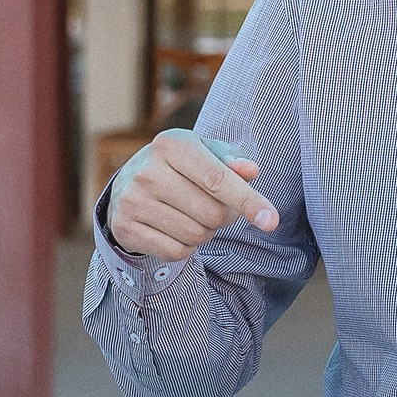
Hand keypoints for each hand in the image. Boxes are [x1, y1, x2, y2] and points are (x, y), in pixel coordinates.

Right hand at [104, 129, 278, 260]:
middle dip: (224, 217)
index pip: (217, 179)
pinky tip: (174, 229)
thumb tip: (250, 170)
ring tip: (192, 216)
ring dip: (206, 233)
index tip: (271, 222)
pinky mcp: (125, 228)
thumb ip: (231, 160)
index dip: (248, 202)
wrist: (127, 187)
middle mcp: (147, 171)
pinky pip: (177, 252)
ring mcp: (132, 201)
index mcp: (171, 145)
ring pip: (196, 235)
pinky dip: (186, 247)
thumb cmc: (180, 169)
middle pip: (213, 213)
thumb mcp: (204, 154)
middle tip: (214, 207)